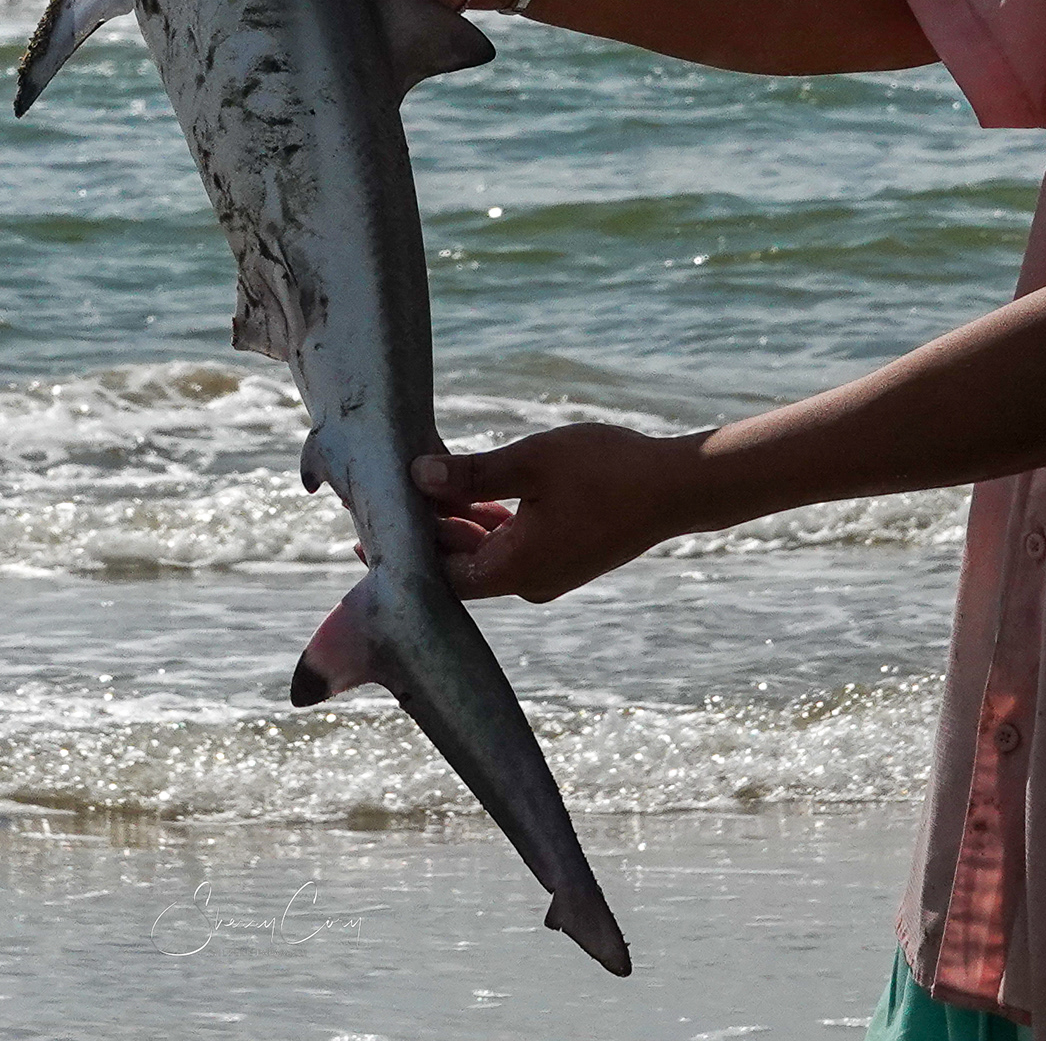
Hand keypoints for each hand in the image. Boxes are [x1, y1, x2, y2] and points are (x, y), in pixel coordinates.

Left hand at [413, 424, 707, 602]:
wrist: (677, 488)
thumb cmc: (607, 471)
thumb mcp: (532, 462)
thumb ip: (472, 475)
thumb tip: (417, 477)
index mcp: (513, 569)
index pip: (437, 573)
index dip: (401, 548)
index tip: (367, 522)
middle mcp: (527, 583)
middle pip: (457, 566)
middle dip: (424, 532)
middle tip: (385, 498)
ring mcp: (546, 573)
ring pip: (483, 555)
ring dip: (455, 525)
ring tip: (421, 489)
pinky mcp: (562, 558)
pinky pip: (510, 548)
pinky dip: (486, 524)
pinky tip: (469, 493)